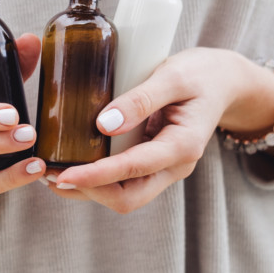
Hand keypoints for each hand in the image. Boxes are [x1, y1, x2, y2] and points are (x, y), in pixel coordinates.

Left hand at [47, 48, 273, 212]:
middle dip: (87, 191)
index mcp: (183, 146)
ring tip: (51, 173)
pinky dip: (96, 179)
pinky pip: (123, 181)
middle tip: (49, 176)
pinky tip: (70, 164)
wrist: (224, 81)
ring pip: (123, 194)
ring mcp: (163, 168)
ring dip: (88, 189)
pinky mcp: (152, 163)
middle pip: (128, 198)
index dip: (96, 176)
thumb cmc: (201, 74)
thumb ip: (141, 99)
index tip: (63, 175)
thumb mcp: (173, 75)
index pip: (133, 170)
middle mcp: (174, 166)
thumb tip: (103, 124)